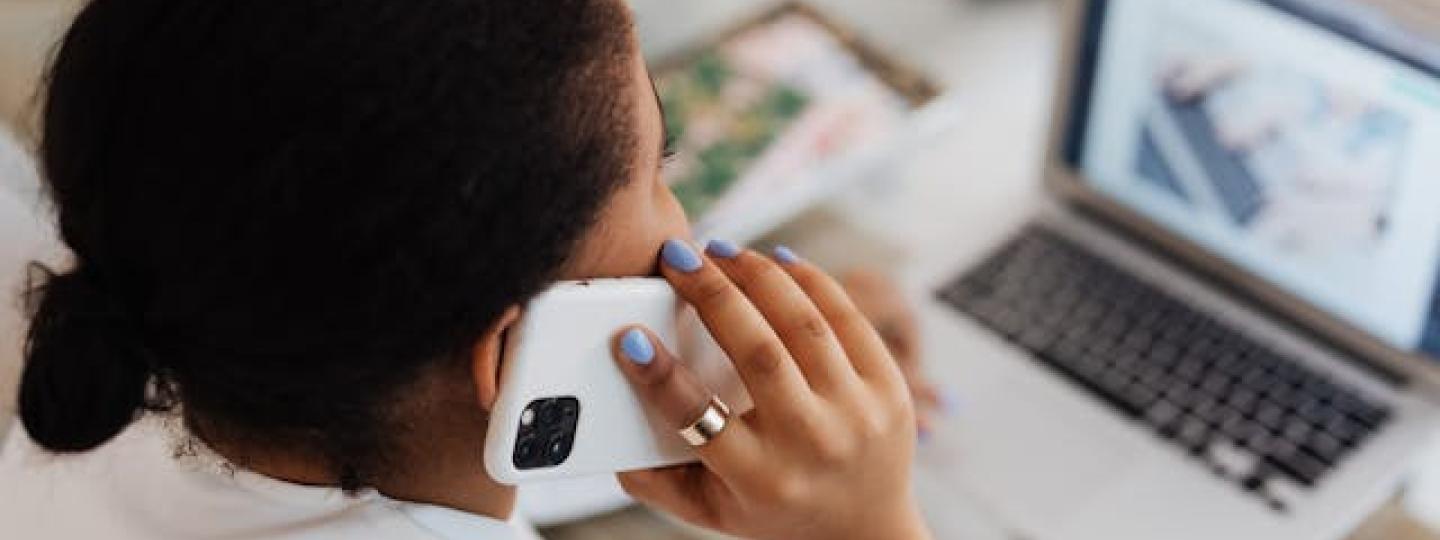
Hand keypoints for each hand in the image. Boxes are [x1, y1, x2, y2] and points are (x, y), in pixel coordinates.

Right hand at [611, 240, 928, 539]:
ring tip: (719, 251)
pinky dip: (808, 279)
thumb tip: (597, 426)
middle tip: (676, 257)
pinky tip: (773, 259)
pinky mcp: (890, 387)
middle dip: (710, 294)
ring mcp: (858, 413)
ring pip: (804, 323)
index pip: (699, 417)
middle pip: (758, 353)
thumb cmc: (773, 511)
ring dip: (756, 275)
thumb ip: (653, 478)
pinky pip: (846, 317)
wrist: (867, 532)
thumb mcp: (710, 509)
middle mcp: (812, 444)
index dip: (659, 374)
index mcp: (759, 478)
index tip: (627, 336)